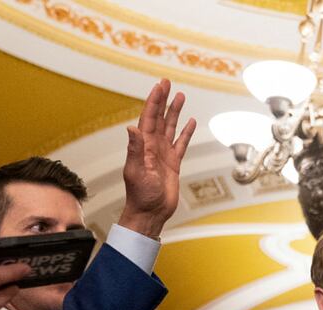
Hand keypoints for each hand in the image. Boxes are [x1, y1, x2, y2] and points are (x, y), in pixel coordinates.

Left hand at [116, 79, 194, 238]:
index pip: (149, 117)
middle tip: (168, 82)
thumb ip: (135, 149)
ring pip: (170, 127)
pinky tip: (190, 123)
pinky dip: (185, 132)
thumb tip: (132, 128)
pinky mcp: (173, 164)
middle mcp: (153, 146)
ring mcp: (163, 154)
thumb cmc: (141, 195)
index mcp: (143, 145)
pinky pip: (181, 144)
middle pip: (159, 117)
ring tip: (180, 96)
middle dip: (163, 100)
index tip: (160, 86)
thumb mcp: (137, 171)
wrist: (150, 212)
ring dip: (175, 112)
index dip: (154, 101)